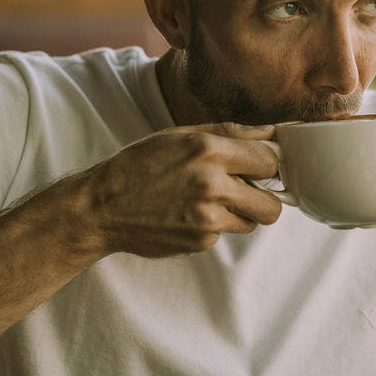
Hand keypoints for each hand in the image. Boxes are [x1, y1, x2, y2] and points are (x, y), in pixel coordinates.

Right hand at [84, 122, 281, 257]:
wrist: (102, 207)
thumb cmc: (139, 166)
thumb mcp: (180, 136)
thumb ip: (230, 133)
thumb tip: (271, 133)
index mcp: (208, 150)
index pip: (270, 161)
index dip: (267, 165)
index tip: (259, 167)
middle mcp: (211, 184)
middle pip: (273, 205)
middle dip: (264, 199)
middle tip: (246, 191)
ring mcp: (207, 218)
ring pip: (251, 223)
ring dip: (239, 214)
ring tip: (208, 202)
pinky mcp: (200, 242)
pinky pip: (224, 235)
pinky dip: (212, 227)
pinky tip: (187, 215)